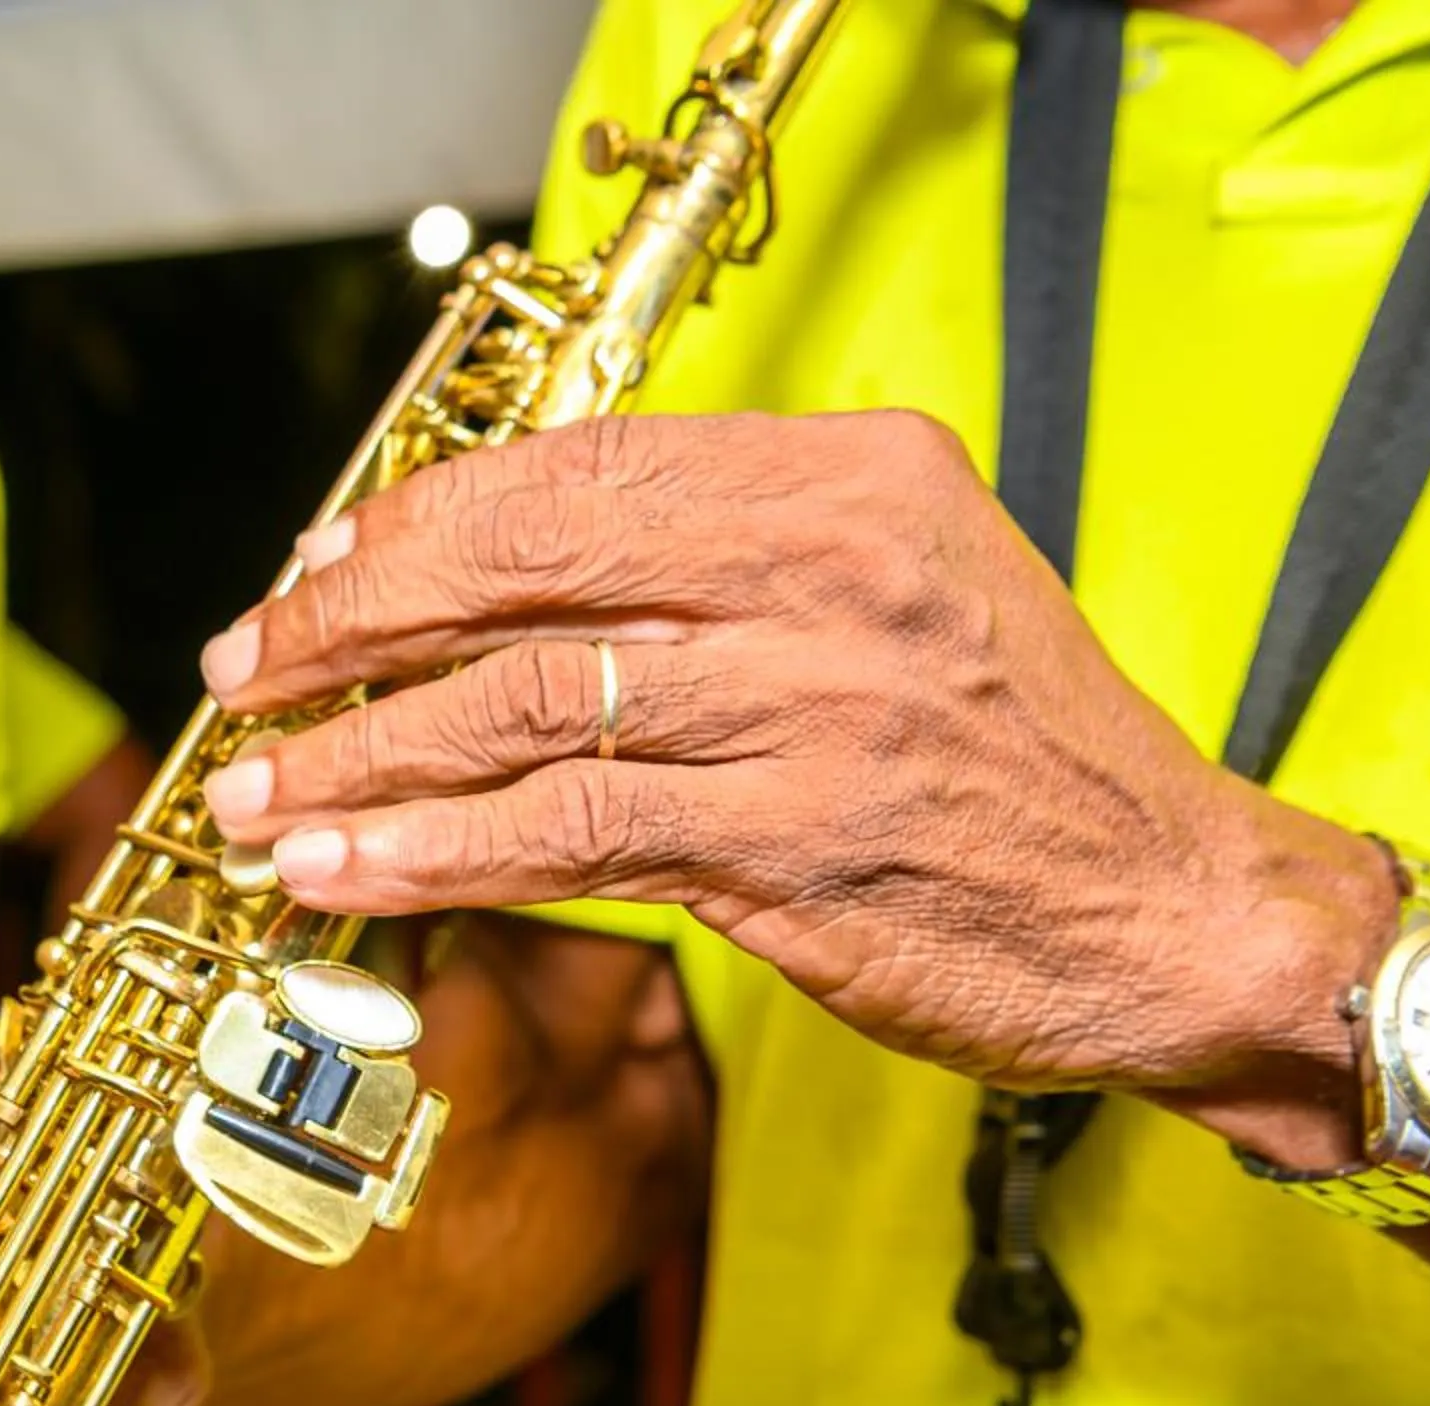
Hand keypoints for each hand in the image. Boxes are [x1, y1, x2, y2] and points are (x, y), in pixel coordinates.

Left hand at [197, 410, 1391, 1122]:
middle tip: (250, 682)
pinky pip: (563, 837)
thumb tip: (500, 582)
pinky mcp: (789, 849)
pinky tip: (347, 869)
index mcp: (848, 479)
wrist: (1179, 912)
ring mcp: (809, 711)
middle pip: (519, 569)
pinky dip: (433, 853)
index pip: (573, 470)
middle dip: (351, 630)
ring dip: (360, 759)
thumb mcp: (899, 592)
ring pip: (518, 708)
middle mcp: (828, 572)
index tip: (320, 576)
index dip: (417, 525)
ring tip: (259, 801)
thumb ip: (723, 564)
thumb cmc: (1020, 759)